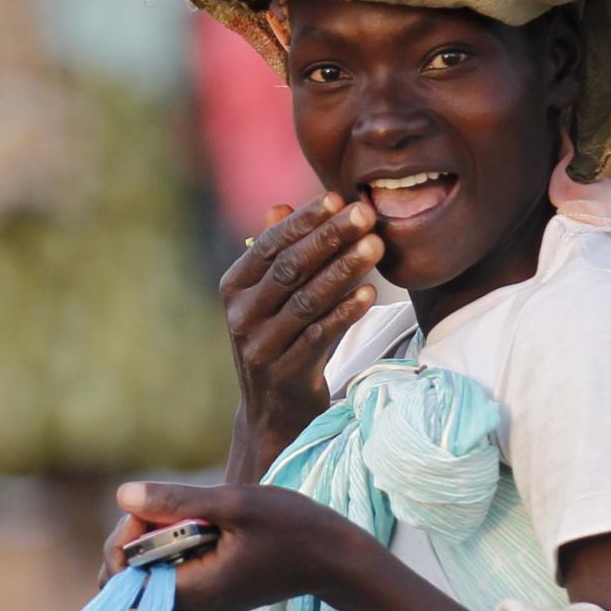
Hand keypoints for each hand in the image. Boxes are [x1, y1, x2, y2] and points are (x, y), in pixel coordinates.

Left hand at [103, 480, 367, 610]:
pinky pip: (173, 570)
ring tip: (202, 516)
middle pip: (130, 574)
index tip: (155, 509)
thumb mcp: (235, 504)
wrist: (336, 559)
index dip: (125, 539)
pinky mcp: (211, 593)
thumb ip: (176, 501)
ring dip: (162, 536)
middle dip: (142, 534)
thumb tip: (121, 495)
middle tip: (180, 507)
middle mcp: (189, 608)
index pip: (119, 578)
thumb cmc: (294, 529)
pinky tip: (210, 527)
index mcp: (192, 594)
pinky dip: (179, 544)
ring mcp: (200, 603)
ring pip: (150, 570)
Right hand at [222, 196, 384, 477]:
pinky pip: (319, 337)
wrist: (274, 413)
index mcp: (234, 287)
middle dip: (330, 237)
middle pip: (290, 268)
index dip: (305, 220)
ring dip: (344, 270)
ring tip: (376, 246)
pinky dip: (345, 313)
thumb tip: (280, 205)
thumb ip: (277, 255)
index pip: (270, 245)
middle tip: (365, 214)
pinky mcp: (284, 372)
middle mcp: (241, 315)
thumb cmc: (281, 341)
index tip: (338, 197)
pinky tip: (370, 293)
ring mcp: (260, 346)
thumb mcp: (271, 299)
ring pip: (307, 300)